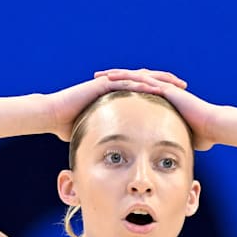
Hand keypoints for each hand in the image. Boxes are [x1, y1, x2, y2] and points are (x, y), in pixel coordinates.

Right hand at [43, 70, 185, 141]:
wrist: (52, 116)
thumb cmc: (69, 126)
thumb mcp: (96, 132)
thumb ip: (109, 139)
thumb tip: (117, 158)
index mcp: (117, 96)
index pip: (144, 91)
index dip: (162, 94)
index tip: (179, 99)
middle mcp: (115, 86)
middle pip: (146, 80)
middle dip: (166, 82)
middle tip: (184, 88)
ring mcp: (109, 83)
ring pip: (139, 77)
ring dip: (158, 80)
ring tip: (175, 85)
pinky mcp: (102, 83)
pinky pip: (125, 82)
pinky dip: (140, 83)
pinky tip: (154, 86)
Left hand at [94, 68, 220, 150]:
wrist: (213, 127)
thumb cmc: (202, 136)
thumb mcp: (180, 139)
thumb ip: (171, 143)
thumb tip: (165, 159)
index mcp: (163, 100)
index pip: (138, 92)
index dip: (121, 91)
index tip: (105, 92)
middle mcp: (162, 90)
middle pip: (133, 81)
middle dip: (114, 79)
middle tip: (96, 79)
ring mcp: (165, 88)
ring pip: (136, 76)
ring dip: (117, 75)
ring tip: (100, 75)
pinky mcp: (167, 89)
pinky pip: (144, 80)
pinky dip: (129, 78)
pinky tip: (115, 77)